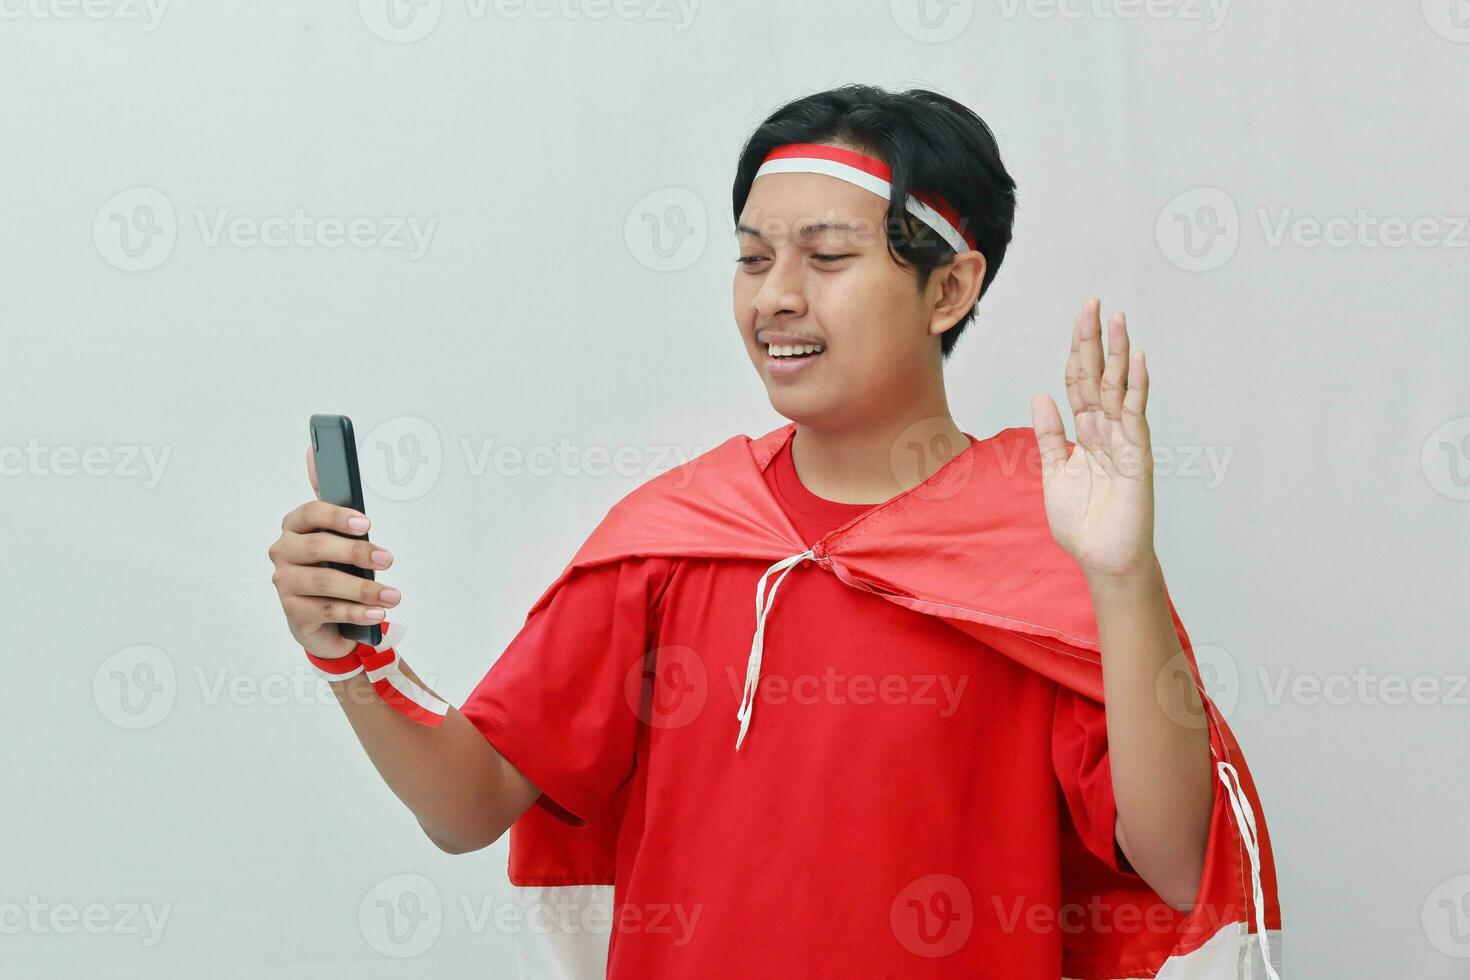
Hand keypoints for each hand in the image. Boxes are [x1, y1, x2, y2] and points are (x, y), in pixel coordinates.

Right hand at [267, 445, 400, 659]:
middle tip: (388, 558)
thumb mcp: (337, 532)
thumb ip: (331, 497)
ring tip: (392, 596)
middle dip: (357, 553)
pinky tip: (378, 615)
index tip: (367, 523)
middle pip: (318, 548)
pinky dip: (357, 612)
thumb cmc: (334, 566)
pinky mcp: (293, 613)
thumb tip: (312, 450)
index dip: (337, 517)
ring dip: (364, 590)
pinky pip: (327, 611)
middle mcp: (283, 552)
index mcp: (294, 526)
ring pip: (325, 583)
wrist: (325, 618)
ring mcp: (284, 584)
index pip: (310, 513)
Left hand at [1029, 298, 1155, 579]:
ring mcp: (1123, 440)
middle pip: (1098, 376)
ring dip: (1118, 353)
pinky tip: (1137, 359)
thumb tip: (1040, 395)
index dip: (1077, 352)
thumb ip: (1050, 435)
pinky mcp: (1136, 455)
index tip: (1079, 319)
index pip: (1078, 383)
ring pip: (1119, 387)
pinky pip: (1135, 414)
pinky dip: (1136, 386)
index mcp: (1084, 433)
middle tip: (1093, 303)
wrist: (1102, 559)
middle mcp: (1105, 430)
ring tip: (1118, 318)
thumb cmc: (1083, 523)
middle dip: (1094, 340)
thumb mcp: (1055, 472)